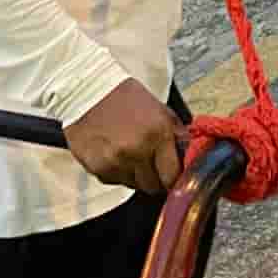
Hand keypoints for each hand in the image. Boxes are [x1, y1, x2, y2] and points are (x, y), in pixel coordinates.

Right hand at [65, 77, 186, 193]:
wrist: (87, 91)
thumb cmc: (125, 97)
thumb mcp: (160, 109)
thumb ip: (177, 135)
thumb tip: (190, 157)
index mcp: (158, 134)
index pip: (172, 176)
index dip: (173, 178)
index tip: (171, 175)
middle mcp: (137, 151)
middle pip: (153, 186)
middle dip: (155, 178)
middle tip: (150, 163)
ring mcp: (115, 161)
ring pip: (133, 186)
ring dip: (135, 175)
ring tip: (128, 153)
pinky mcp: (97, 167)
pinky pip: (114, 181)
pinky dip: (116, 172)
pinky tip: (113, 152)